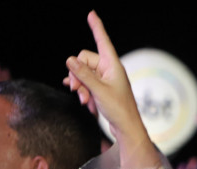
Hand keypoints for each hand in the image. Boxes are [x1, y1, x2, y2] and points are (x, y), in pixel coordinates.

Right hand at [65, 11, 145, 143]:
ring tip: (85, 101)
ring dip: (81, 87)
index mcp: (112, 65)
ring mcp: (105, 79)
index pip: (102, 41)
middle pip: (84, 60)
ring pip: (83, 74)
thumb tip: (70, 60)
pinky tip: (82, 100)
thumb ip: (83, 75)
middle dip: (78, 75)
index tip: (91, 14)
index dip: (96, 27)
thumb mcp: (98, 91)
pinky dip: (84, 91)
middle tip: (78, 91)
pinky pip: (86, 84)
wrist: (126, 127)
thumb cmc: (119, 109)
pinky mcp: (102, 89)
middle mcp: (109, 69)